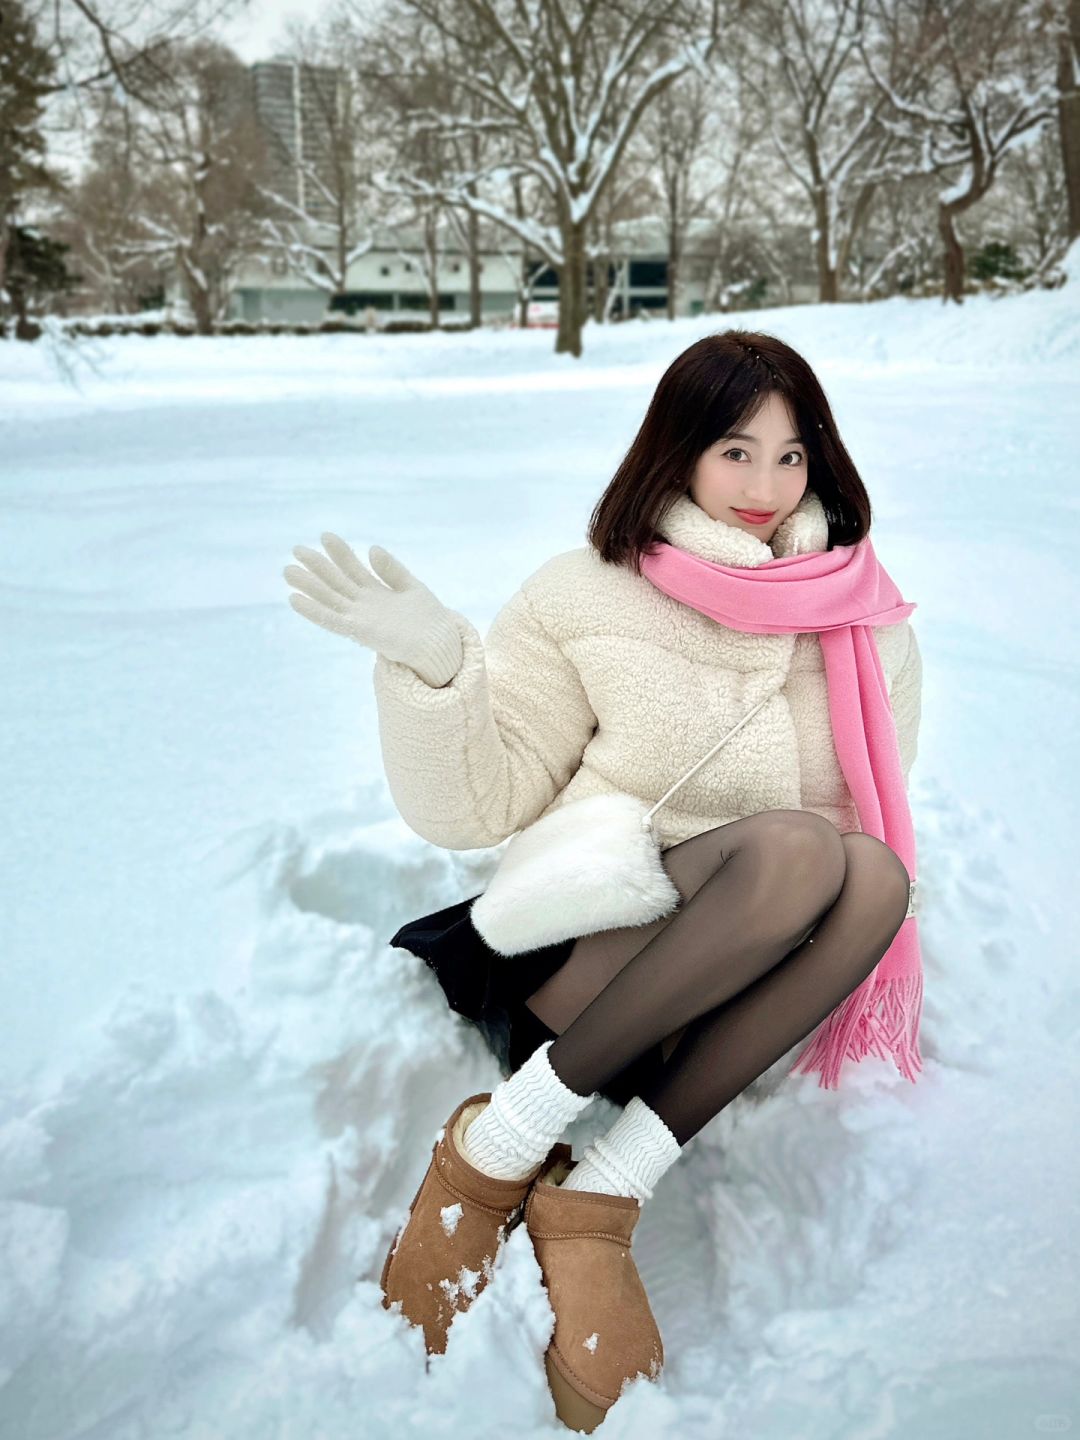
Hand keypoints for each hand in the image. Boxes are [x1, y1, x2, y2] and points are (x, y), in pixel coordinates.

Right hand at [284, 534, 463, 686]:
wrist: (439, 645)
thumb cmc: (429, 619)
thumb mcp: (412, 587)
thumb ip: (391, 569)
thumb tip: (372, 548)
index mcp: (376, 591)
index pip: (353, 567)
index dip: (340, 552)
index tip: (325, 535)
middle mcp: (364, 604)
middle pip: (336, 581)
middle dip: (317, 566)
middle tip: (296, 549)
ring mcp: (360, 617)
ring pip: (329, 598)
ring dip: (308, 586)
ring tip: (287, 570)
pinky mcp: (359, 632)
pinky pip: (331, 620)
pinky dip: (313, 610)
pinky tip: (294, 599)